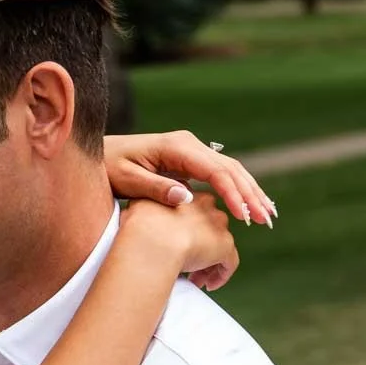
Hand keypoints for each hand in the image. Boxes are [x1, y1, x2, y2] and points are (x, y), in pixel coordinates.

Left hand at [105, 130, 276, 227]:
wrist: (98, 153)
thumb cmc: (108, 167)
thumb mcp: (126, 180)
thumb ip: (155, 188)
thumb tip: (186, 197)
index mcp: (177, 147)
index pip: (216, 171)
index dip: (233, 194)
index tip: (244, 217)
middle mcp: (189, 145)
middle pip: (230, 168)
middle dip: (250, 194)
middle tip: (266, 219)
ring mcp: (191, 150)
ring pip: (230, 169)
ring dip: (250, 191)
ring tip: (267, 214)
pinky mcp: (189, 160)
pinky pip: (220, 174)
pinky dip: (237, 189)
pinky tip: (248, 205)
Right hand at [124, 192, 238, 293]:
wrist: (151, 239)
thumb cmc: (135, 226)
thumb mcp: (134, 208)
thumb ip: (142, 211)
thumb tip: (135, 220)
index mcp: (183, 192)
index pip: (190, 209)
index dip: (183, 229)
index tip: (173, 245)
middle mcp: (204, 204)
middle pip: (208, 226)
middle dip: (200, 246)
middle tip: (185, 265)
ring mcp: (217, 224)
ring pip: (219, 244)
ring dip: (208, 263)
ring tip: (195, 280)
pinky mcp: (225, 245)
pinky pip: (229, 262)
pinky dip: (221, 275)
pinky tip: (208, 285)